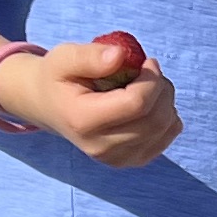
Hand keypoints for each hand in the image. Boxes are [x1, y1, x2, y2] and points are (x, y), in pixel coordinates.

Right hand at [7, 32, 179, 168]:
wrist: (49, 106)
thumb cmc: (58, 77)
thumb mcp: (64, 57)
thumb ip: (90, 56)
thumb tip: (120, 55)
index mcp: (82, 121)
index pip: (136, 104)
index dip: (151, 80)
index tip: (147, 62)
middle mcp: (100, 147)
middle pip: (155, 119)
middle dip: (162, 89)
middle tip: (150, 70)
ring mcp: (117, 159)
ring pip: (164, 129)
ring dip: (166, 101)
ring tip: (147, 85)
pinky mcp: (130, 161)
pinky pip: (166, 138)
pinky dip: (167, 117)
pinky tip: (150, 104)